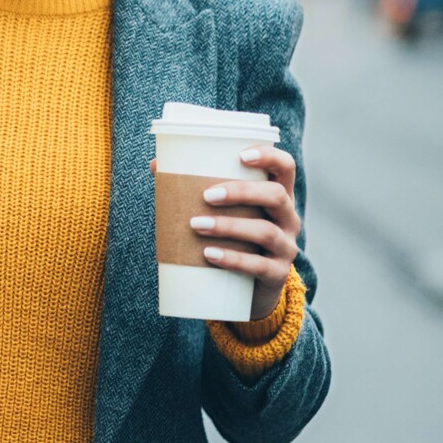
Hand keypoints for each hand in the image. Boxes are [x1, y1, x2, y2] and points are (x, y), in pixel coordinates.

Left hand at [150, 145, 300, 320]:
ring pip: (266, 231)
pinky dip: (233, 259)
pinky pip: (260, 266)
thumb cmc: (231, 236)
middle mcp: (287, 218)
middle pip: (276, 196)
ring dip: (229, 226)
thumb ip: (194, 187)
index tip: (241, 155)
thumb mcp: (222, 210)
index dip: (269, 156)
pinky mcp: (277, 274)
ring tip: (196, 225)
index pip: (284, 168)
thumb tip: (155, 165)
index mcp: (277, 195)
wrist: (247, 287)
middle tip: (206, 196)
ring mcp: (286, 247)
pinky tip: (209, 255)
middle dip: (241, 192)